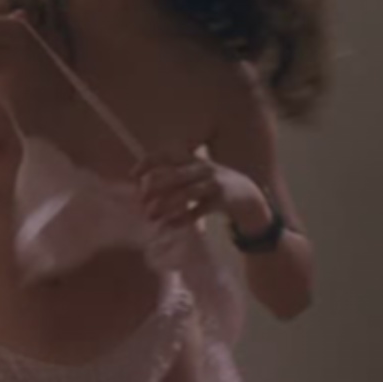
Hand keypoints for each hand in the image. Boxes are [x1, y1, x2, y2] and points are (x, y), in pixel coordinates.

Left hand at [134, 147, 273, 232]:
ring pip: (185, 194)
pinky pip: (198, 210)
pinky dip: (182, 218)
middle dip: (153, 188)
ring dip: (165, 205)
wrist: (250, 199)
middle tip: (140, 202)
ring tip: (150, 216)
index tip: (132, 176)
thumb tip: (142, 188)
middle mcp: (203, 168)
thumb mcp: (195, 176)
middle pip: (173, 176)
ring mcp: (214, 183)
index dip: (148, 163)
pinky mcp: (222, 200)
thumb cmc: (214, 187)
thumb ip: (173, 178)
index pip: (167, 155)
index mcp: (194, 159)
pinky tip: (168, 226)